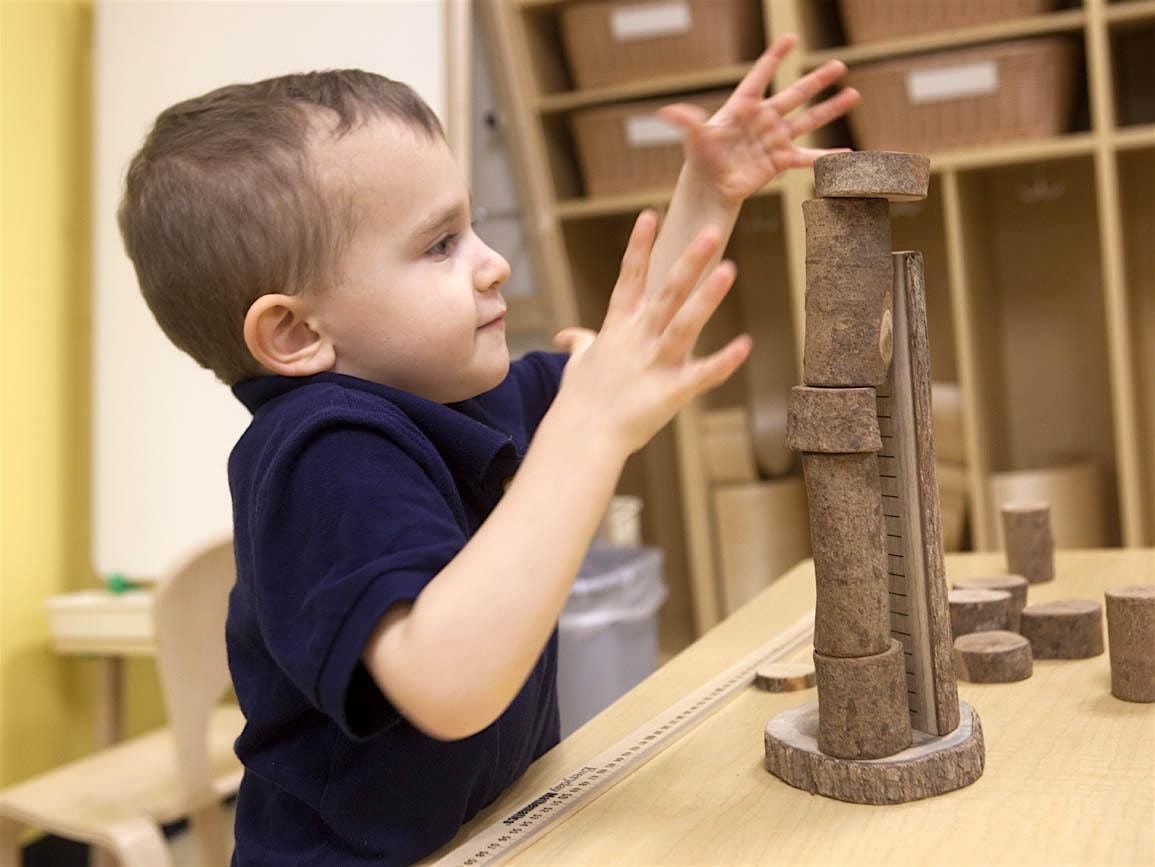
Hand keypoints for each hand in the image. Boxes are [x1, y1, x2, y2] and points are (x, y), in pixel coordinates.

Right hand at [552, 211, 750, 455]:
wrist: (580, 440)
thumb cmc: (580, 402)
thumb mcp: (577, 366)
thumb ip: (580, 344)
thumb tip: (568, 336)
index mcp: (618, 329)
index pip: (630, 279)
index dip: (639, 247)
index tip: (649, 215)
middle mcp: (638, 339)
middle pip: (666, 292)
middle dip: (688, 261)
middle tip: (710, 231)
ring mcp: (654, 364)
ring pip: (684, 324)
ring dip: (706, 297)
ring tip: (730, 269)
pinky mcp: (669, 393)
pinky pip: (700, 375)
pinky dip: (722, 362)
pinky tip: (745, 345)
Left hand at [659, 34, 860, 206]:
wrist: (710, 187)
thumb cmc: (701, 159)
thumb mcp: (695, 138)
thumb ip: (687, 122)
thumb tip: (666, 111)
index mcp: (743, 107)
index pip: (760, 77)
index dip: (774, 58)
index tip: (791, 39)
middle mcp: (763, 120)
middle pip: (794, 95)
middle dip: (816, 81)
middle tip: (838, 66)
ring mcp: (774, 139)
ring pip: (807, 121)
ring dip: (829, 109)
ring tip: (852, 95)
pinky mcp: (780, 162)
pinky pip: (806, 157)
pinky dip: (825, 156)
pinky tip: (847, 154)